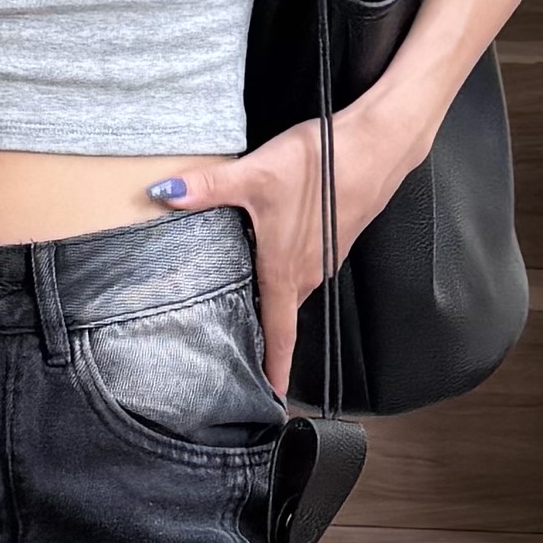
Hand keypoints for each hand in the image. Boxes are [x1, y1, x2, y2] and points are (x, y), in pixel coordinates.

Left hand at [138, 110, 387, 397]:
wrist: (377, 144)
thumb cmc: (324, 164)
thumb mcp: (255, 174)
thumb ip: (208, 187)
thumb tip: (165, 195)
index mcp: (286, 270)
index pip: (278, 333)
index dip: (273, 368)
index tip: (269, 399)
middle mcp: (309, 271)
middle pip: (281, 316)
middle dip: (263, 339)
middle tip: (236, 356)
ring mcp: (324, 255)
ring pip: (292, 291)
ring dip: (273, 306)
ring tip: (246, 313)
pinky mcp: (333, 237)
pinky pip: (305, 268)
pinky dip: (285, 276)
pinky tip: (268, 258)